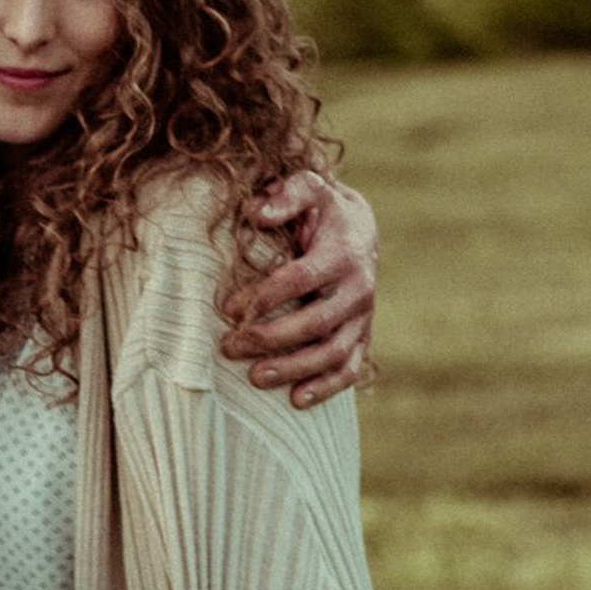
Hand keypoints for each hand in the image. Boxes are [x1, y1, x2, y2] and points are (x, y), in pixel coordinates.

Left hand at [220, 171, 378, 406]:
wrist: (359, 229)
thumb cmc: (320, 210)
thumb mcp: (308, 189)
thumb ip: (285, 195)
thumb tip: (255, 211)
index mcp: (343, 253)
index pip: (300, 280)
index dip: (263, 296)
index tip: (226, 309)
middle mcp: (359, 288)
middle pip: (315, 323)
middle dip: (270, 338)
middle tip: (229, 347)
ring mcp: (363, 317)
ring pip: (332, 352)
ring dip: (294, 369)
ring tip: (255, 378)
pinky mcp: (363, 336)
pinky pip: (350, 368)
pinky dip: (326, 388)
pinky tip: (296, 400)